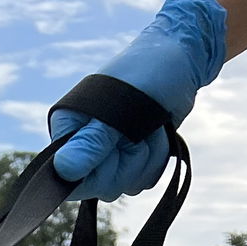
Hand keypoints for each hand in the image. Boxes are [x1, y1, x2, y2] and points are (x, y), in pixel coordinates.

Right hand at [51, 0, 227, 200]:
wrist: (183, 59)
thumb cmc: (148, 72)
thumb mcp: (119, 108)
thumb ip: (92, 142)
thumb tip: (63, 170)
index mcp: (69, 129)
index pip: (69, 178)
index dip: (98, 172)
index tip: (116, 146)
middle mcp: (84, 145)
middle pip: (101, 186)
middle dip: (129, 161)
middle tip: (139, 130)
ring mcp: (109, 154)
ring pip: (125, 184)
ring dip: (147, 157)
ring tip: (152, 126)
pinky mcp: (130, 158)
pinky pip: (141, 180)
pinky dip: (156, 159)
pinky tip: (158, 134)